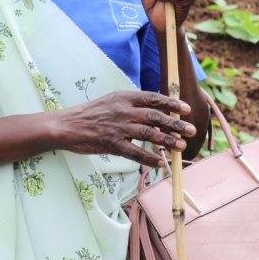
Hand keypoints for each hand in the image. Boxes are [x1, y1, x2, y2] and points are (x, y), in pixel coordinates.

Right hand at [55, 91, 194, 166]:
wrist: (67, 125)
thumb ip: (133, 104)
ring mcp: (118, 127)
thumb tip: (157, 111)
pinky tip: (160, 162)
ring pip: (148, 134)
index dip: (172, 103)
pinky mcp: (111, 144)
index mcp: (125, 97)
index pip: (153, 98)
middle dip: (175, 124)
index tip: (187, 109)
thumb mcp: (112, 101)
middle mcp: (123, 110)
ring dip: (167, 141)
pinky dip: (149, 158)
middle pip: (155, 116)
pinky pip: (134, 153)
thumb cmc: (91, 113)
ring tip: (181, 146)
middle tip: (191, 130)